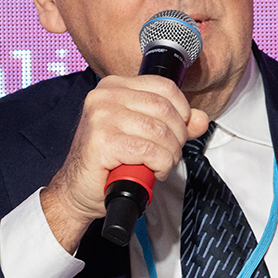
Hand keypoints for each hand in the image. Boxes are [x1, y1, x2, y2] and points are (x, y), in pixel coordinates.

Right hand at [40, 75, 209, 252]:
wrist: (77, 190)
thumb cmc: (107, 163)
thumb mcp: (143, 136)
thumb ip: (173, 125)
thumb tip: (200, 119)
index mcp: (114, 86)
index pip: (165, 86)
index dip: (182, 111)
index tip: (179, 132)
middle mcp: (105, 96)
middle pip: (165, 109)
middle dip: (177, 138)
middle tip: (168, 155)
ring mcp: (101, 116)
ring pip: (160, 131)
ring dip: (169, 155)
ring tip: (158, 165)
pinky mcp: (103, 140)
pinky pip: (151, 151)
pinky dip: (159, 166)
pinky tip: (149, 172)